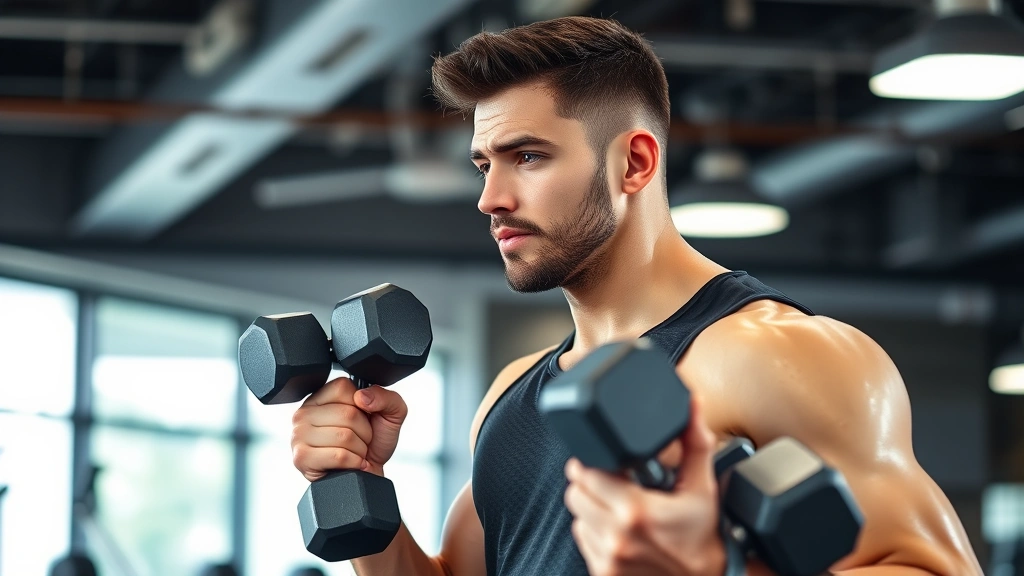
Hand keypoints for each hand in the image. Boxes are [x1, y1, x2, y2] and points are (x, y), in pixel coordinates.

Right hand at [291, 377, 407, 479]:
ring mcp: (299, 435)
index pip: (342, 387)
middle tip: (360, 440)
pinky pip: (338, 456)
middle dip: (365, 432)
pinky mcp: (301, 457)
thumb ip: (384, 396)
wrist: (370, 474)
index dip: (362, 405)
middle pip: (347, 413)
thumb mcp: (389, 413)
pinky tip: (350, 463)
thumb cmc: (374, 442)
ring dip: (360, 449)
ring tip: (354, 452)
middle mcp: (305, 412)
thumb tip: (361, 396)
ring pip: (344, 436)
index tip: (362, 417)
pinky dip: (354, 462)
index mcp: (322, 397)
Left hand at [563, 397, 725, 575]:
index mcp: (636, 511)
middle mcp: (616, 536)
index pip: (584, 474)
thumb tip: (692, 405)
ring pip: (576, 517)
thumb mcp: (703, 487)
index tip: (604, 462)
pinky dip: (594, 531)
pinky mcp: (602, 572)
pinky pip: (582, 540)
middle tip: (614, 482)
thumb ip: (694, 442)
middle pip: (575, 494)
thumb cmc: (703, 539)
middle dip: (590, 483)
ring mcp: (608, 557)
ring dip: (591, 508)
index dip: (591, 463)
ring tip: (618, 506)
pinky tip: (618, 529)